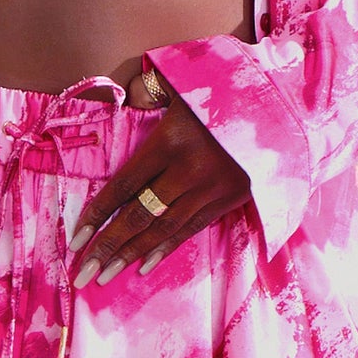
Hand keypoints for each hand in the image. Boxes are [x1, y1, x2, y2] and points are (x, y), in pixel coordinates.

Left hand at [68, 66, 253, 284]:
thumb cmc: (221, 87)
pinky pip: (192, 228)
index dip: (98, 214)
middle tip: (83, 275)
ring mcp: (213, 189)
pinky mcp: (232, 198)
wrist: (282, 102)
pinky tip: (144, 265)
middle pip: (141, 216)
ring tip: (105, 277)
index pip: (125, 186)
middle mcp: (190, 171)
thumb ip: (148, 91)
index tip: (75, 239)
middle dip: (108, 247)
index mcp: (171, 141)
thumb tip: (124, 99)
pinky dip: (167, 248)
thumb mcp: (182, 80)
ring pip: (165, 229)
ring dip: (132, 255)